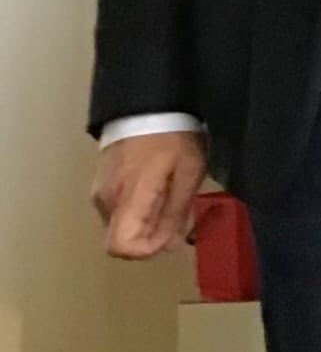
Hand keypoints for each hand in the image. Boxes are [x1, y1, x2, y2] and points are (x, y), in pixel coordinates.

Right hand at [92, 131, 207, 259]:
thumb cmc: (172, 135)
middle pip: (122, 237)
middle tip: (179, 211)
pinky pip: (119, 206)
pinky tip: (159, 185)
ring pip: (121, 223)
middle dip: (152, 234)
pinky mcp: (103, 180)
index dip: (147, 250)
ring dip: (147, 220)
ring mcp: (101, 189)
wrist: (149, 102)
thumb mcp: (187, 174)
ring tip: (171, 192)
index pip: (119, 248)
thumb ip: (176, 212)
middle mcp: (106, 200)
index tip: (170, 233)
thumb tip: (168, 244)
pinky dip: (138, 207)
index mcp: (126, 199)